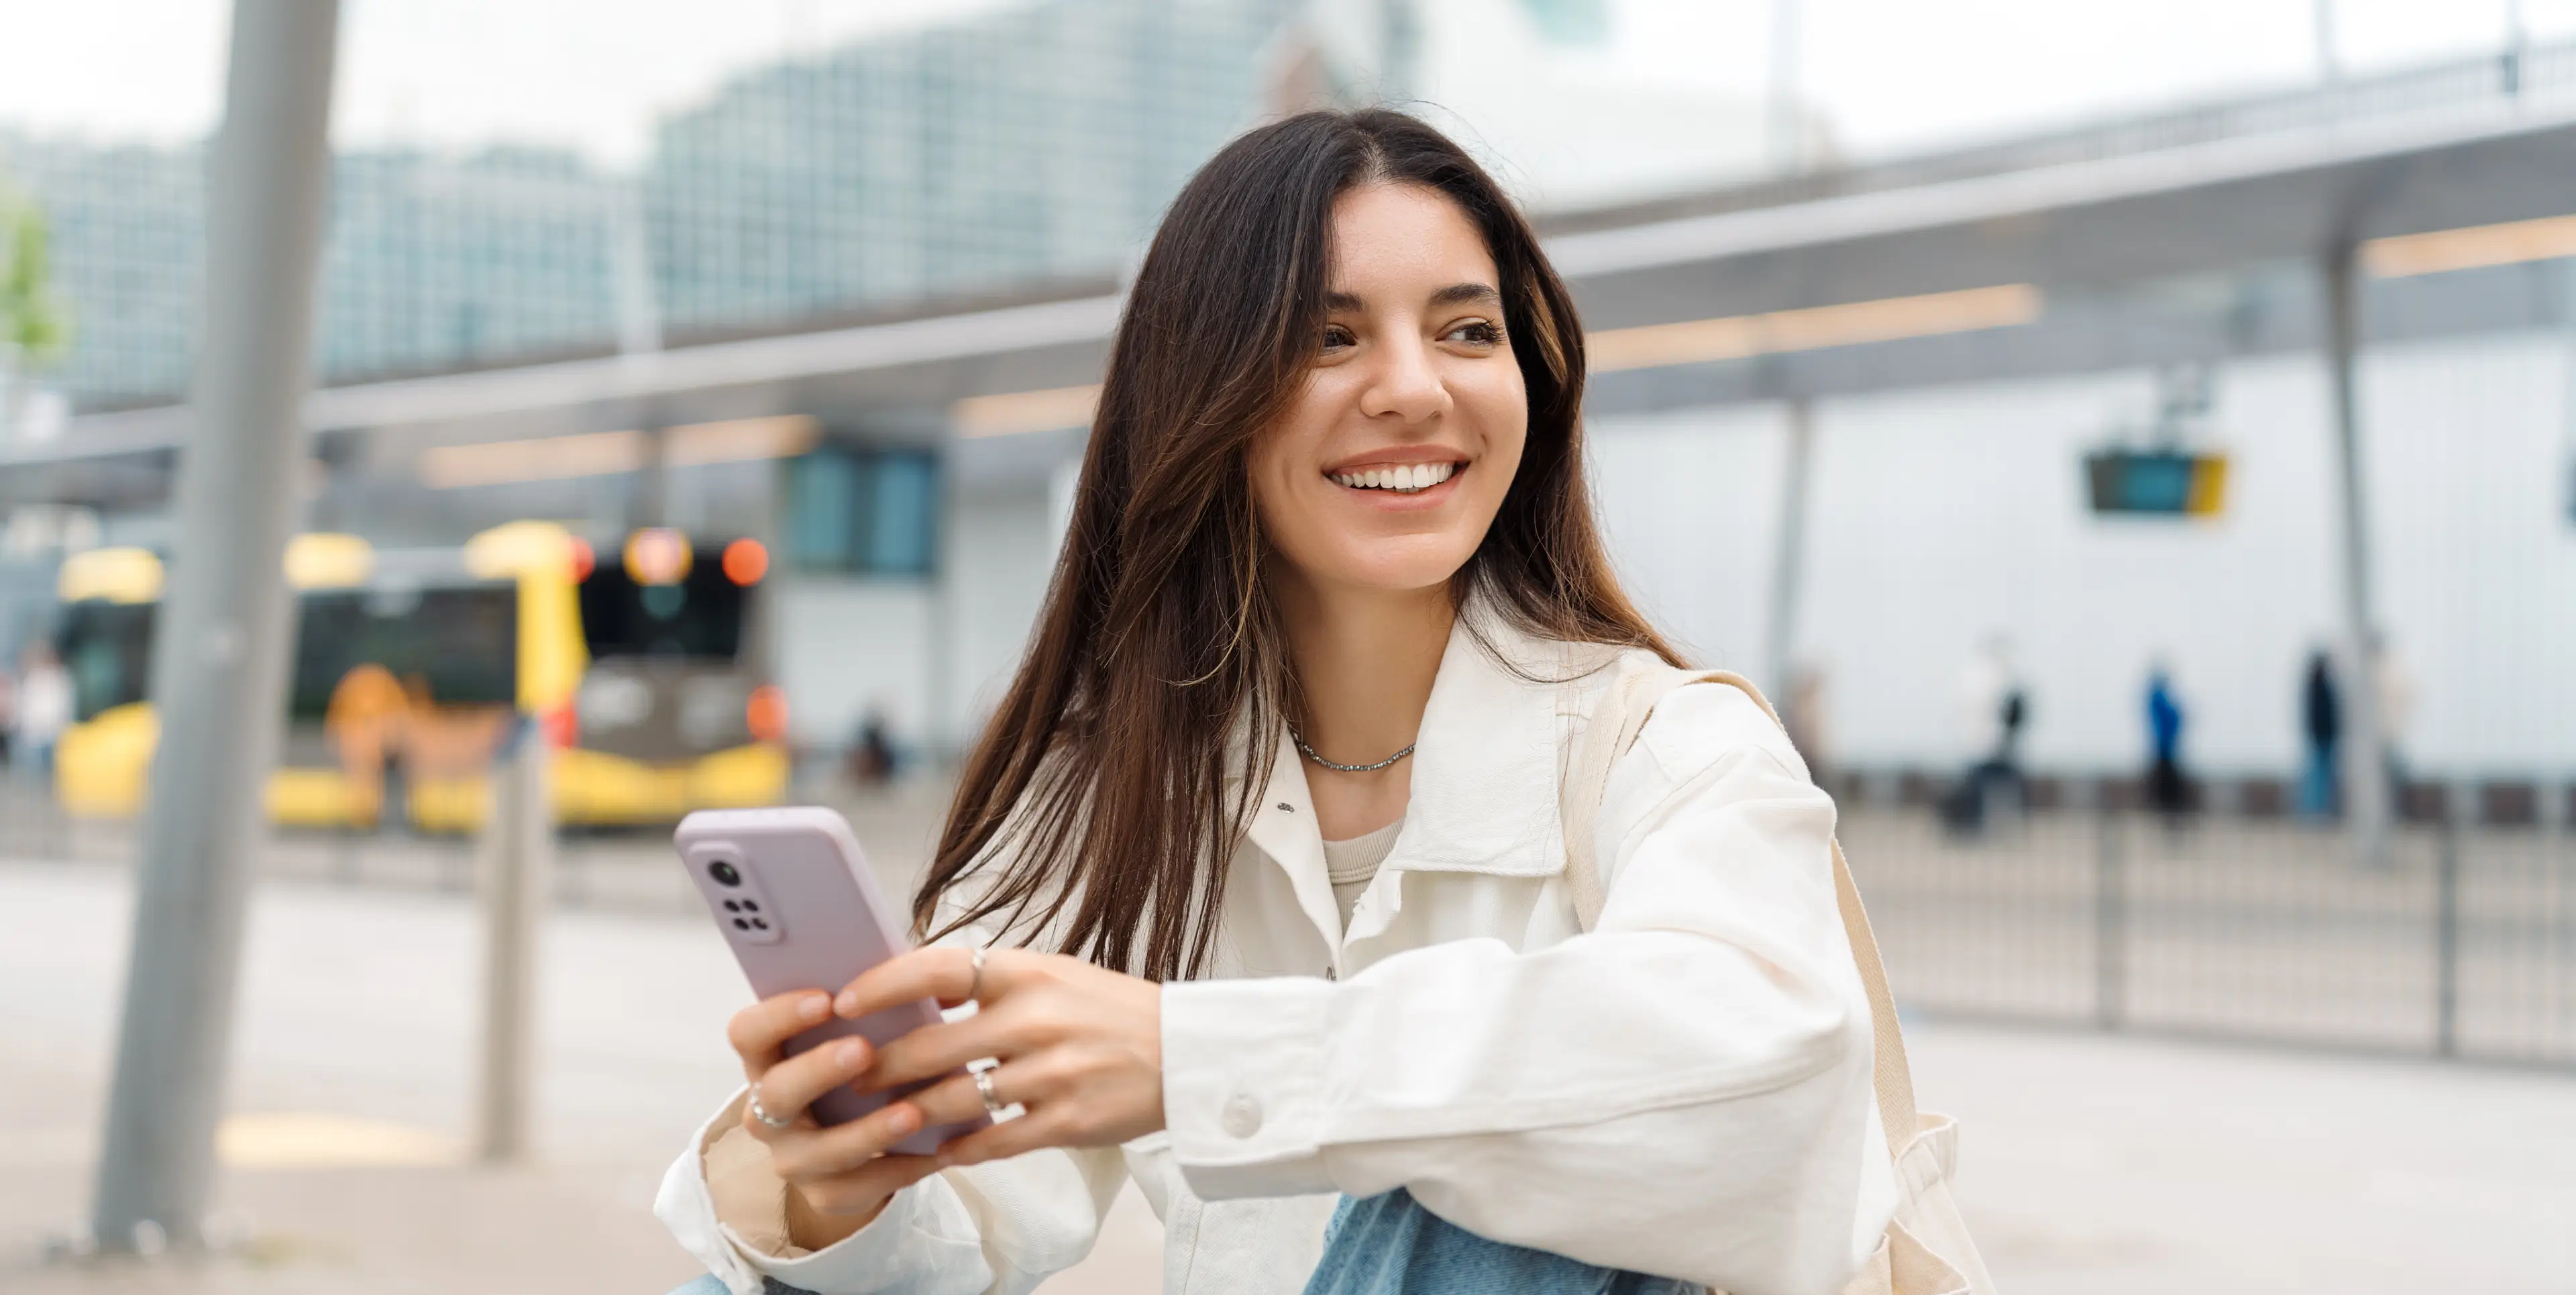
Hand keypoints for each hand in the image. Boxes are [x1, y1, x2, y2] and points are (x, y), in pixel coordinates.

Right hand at [724, 991, 941, 1250]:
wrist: (856, 1142)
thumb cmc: (857, 1066)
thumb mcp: (852, 1035)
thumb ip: (863, 1009)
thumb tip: (905, 970)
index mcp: (766, 1060)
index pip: (747, 1033)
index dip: (778, 1015)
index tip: (826, 998)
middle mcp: (766, 1111)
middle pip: (775, 1092)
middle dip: (819, 1070)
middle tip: (864, 1049)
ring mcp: (791, 1158)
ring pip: (821, 1150)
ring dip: (869, 1130)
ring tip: (914, 1112)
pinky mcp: (824, 1194)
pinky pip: (860, 1187)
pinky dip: (901, 1167)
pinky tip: (938, 1152)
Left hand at [838, 946, 1164, 1168]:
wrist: (1187, 1052)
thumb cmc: (1109, 1011)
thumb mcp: (1053, 975)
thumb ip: (989, 983)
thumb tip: (912, 990)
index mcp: (1028, 972)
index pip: (936, 969)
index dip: (882, 985)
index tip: (843, 1002)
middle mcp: (1036, 1019)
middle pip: (930, 1047)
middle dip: (879, 1067)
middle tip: (846, 1076)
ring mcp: (1052, 1073)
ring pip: (953, 1101)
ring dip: (909, 1114)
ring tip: (881, 1118)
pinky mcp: (1067, 1121)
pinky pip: (992, 1141)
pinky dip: (958, 1148)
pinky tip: (939, 1149)